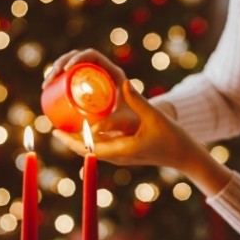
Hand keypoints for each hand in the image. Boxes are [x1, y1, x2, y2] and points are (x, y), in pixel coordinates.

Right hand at [45, 48, 139, 133]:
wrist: (137, 126)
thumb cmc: (133, 122)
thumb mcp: (124, 120)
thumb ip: (112, 123)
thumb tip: (93, 129)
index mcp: (113, 72)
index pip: (92, 56)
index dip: (77, 58)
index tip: (65, 70)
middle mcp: (103, 72)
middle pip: (78, 58)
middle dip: (59, 64)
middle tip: (49, 80)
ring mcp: (94, 80)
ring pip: (71, 68)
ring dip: (55, 71)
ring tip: (46, 85)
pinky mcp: (87, 89)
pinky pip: (71, 78)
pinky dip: (58, 80)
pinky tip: (48, 87)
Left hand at [53, 78, 198, 170]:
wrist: (186, 157)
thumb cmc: (174, 138)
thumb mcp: (155, 117)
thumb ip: (138, 101)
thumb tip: (124, 82)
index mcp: (122, 151)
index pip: (88, 148)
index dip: (70, 140)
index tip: (55, 131)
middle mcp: (118, 157)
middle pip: (86, 151)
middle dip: (69, 140)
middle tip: (53, 128)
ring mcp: (121, 157)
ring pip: (93, 150)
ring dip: (78, 141)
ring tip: (64, 128)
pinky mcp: (125, 154)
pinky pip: (102, 148)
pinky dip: (90, 140)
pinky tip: (86, 130)